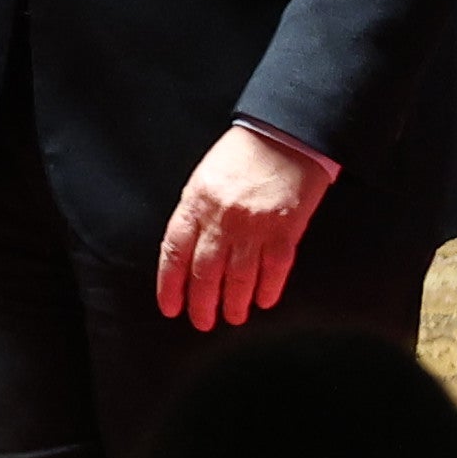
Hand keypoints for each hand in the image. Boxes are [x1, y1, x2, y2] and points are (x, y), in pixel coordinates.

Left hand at [153, 123, 341, 330]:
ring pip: (238, 277)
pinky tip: (263, 301)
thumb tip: (186, 254)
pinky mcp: (285, 230)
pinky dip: (267, 289)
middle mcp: (221, 218)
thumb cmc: (243, 156)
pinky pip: (274, 269)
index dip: (170, 285)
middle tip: (202, 321)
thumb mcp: (204, 180)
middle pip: (205, 272)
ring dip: (234, 303)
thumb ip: (195, 214)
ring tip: (232, 317)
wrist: (286, 136)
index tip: (171, 307)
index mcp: (195, 203)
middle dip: (202, 303)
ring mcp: (254, 226)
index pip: (174, 253)